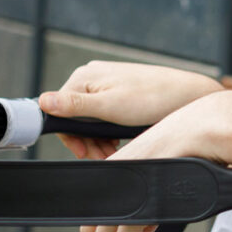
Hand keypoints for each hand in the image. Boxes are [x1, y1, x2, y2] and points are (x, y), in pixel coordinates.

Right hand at [40, 61, 224, 159]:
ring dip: (98, 139)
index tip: (84, 152)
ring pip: (90, 118)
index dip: (71, 137)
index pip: (59, 112)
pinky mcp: (120, 92)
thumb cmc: (153, 99)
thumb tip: (42, 102)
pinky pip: (104, 115)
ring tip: (112, 150)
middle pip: (75, 117)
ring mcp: (108, 84)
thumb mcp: (110, 107)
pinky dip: (108, 131)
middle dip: (87, 140)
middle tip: (104, 154)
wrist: (188, 96)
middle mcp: (93, 77)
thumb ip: (75, 106)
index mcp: (85, 76)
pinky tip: (119, 140)